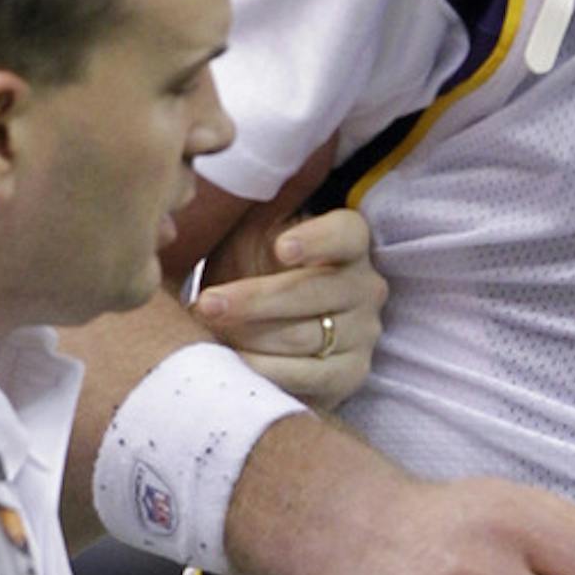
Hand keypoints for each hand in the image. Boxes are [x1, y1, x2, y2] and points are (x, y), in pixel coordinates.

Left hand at [192, 196, 386, 411]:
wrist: (267, 327)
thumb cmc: (256, 269)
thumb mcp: (254, 233)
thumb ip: (250, 212)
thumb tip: (219, 198)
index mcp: (349, 243)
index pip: (344, 235)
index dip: (315, 241)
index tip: (280, 249)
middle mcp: (366, 287)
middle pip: (313, 292)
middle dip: (255, 300)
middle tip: (208, 304)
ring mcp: (364, 334)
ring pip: (306, 337)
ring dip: (251, 336)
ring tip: (210, 332)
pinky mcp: (351, 374)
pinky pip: (309, 376)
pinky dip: (267, 370)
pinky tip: (235, 362)